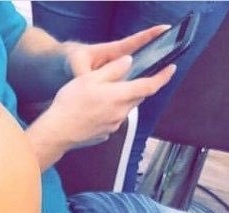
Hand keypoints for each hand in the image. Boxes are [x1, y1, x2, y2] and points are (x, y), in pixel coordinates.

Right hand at [25, 27, 175, 168]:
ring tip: (104, 94)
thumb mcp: (91, 78)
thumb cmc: (70, 104)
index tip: (171, 69)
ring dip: (121, 100)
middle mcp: (121, 113)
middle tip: (130, 78)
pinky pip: (112, 119)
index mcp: (120, 96)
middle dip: (138, 87)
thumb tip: (129, 63)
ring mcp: (113, 126)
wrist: (57, 132)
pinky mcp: (104, 134)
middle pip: (137, 97)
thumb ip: (113, 70)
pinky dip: (109, 112)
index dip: (163, 77)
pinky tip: (94, 111)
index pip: (149, 86)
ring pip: (124, 108)